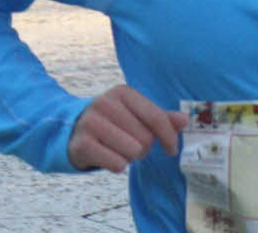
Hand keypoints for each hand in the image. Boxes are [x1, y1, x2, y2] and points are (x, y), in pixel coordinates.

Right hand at [67, 84, 188, 171]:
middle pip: (145, 138)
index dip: (168, 137)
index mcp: (123, 92)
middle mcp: (106, 103)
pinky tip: (108, 157)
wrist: (71, 130)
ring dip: (130, 157)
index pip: (157, 118)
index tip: (171, 150)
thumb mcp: (135, 114)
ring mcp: (91, 122)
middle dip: (143, 148)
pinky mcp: (82, 143)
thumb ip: (160, 118)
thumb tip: (185, 120)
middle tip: (131, 145)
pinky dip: (117, 165)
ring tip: (119, 150)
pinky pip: (116, 164)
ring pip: (132, 151)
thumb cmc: (112, 122)